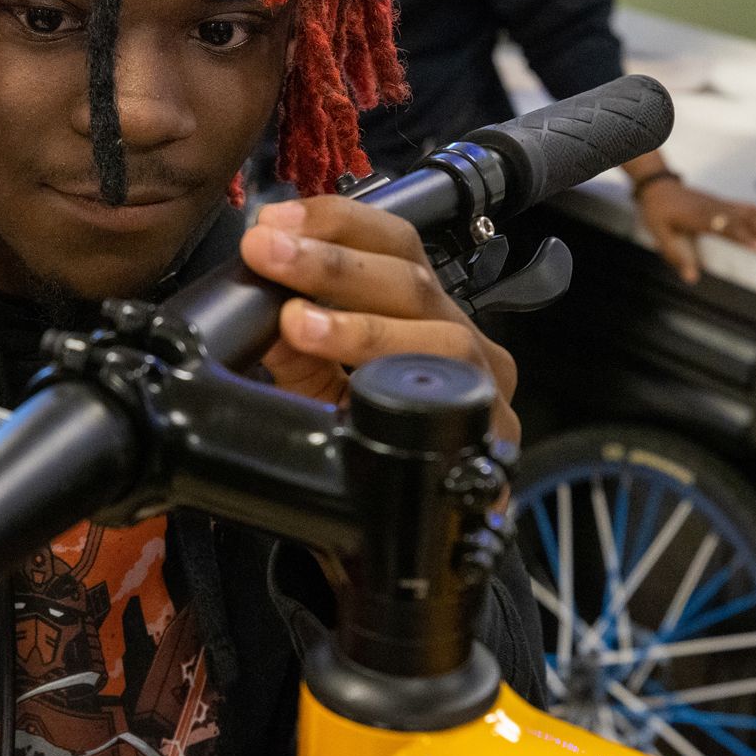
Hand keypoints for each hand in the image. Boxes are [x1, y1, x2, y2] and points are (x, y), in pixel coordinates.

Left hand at [240, 197, 520, 445]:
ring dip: (363, 326)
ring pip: (442, 336)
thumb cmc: (368, 444)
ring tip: (300, 323)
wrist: (408, 532)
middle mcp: (462, 338)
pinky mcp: (496, 438)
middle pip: (412, 280)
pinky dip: (405, 388)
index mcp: (423, 310)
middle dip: (332, 263)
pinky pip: (456, 406)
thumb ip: (295, 349)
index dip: (335, 223)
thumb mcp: (320, 388)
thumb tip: (259, 307)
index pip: (392, 243)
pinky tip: (356, 390)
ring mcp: (487, 387)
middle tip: (268, 253)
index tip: (272, 223)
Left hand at [633, 179, 755, 284]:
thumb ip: (676, 256)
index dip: (744, 237)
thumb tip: (691, 278)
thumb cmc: (659, 212)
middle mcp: (715, 208)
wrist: (660, 188)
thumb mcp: (661, 235)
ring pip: (752, 211)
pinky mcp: (727, 203)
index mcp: (699, 217)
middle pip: (746, 219)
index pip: (726, 227)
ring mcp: (723, 204)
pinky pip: (750, 208)